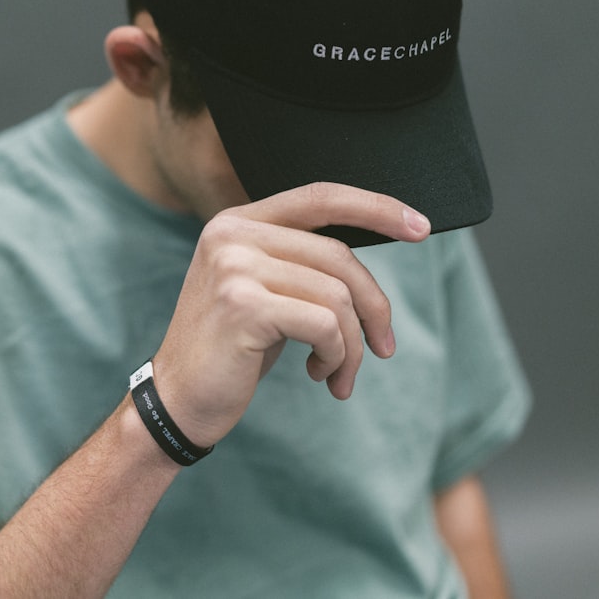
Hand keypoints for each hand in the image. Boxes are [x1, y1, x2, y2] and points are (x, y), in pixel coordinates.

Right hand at [153, 182, 430, 446]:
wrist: (177, 400)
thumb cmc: (229, 350)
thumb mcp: (261, 291)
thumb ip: (299, 263)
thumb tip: (366, 263)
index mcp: (235, 223)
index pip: (319, 197)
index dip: (375, 207)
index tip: (421, 227)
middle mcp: (231, 235)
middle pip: (338, 255)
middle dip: (374, 306)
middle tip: (383, 347)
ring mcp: (234, 268)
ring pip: (337, 296)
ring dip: (352, 345)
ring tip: (338, 372)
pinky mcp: (243, 306)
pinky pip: (325, 325)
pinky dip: (336, 356)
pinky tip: (318, 374)